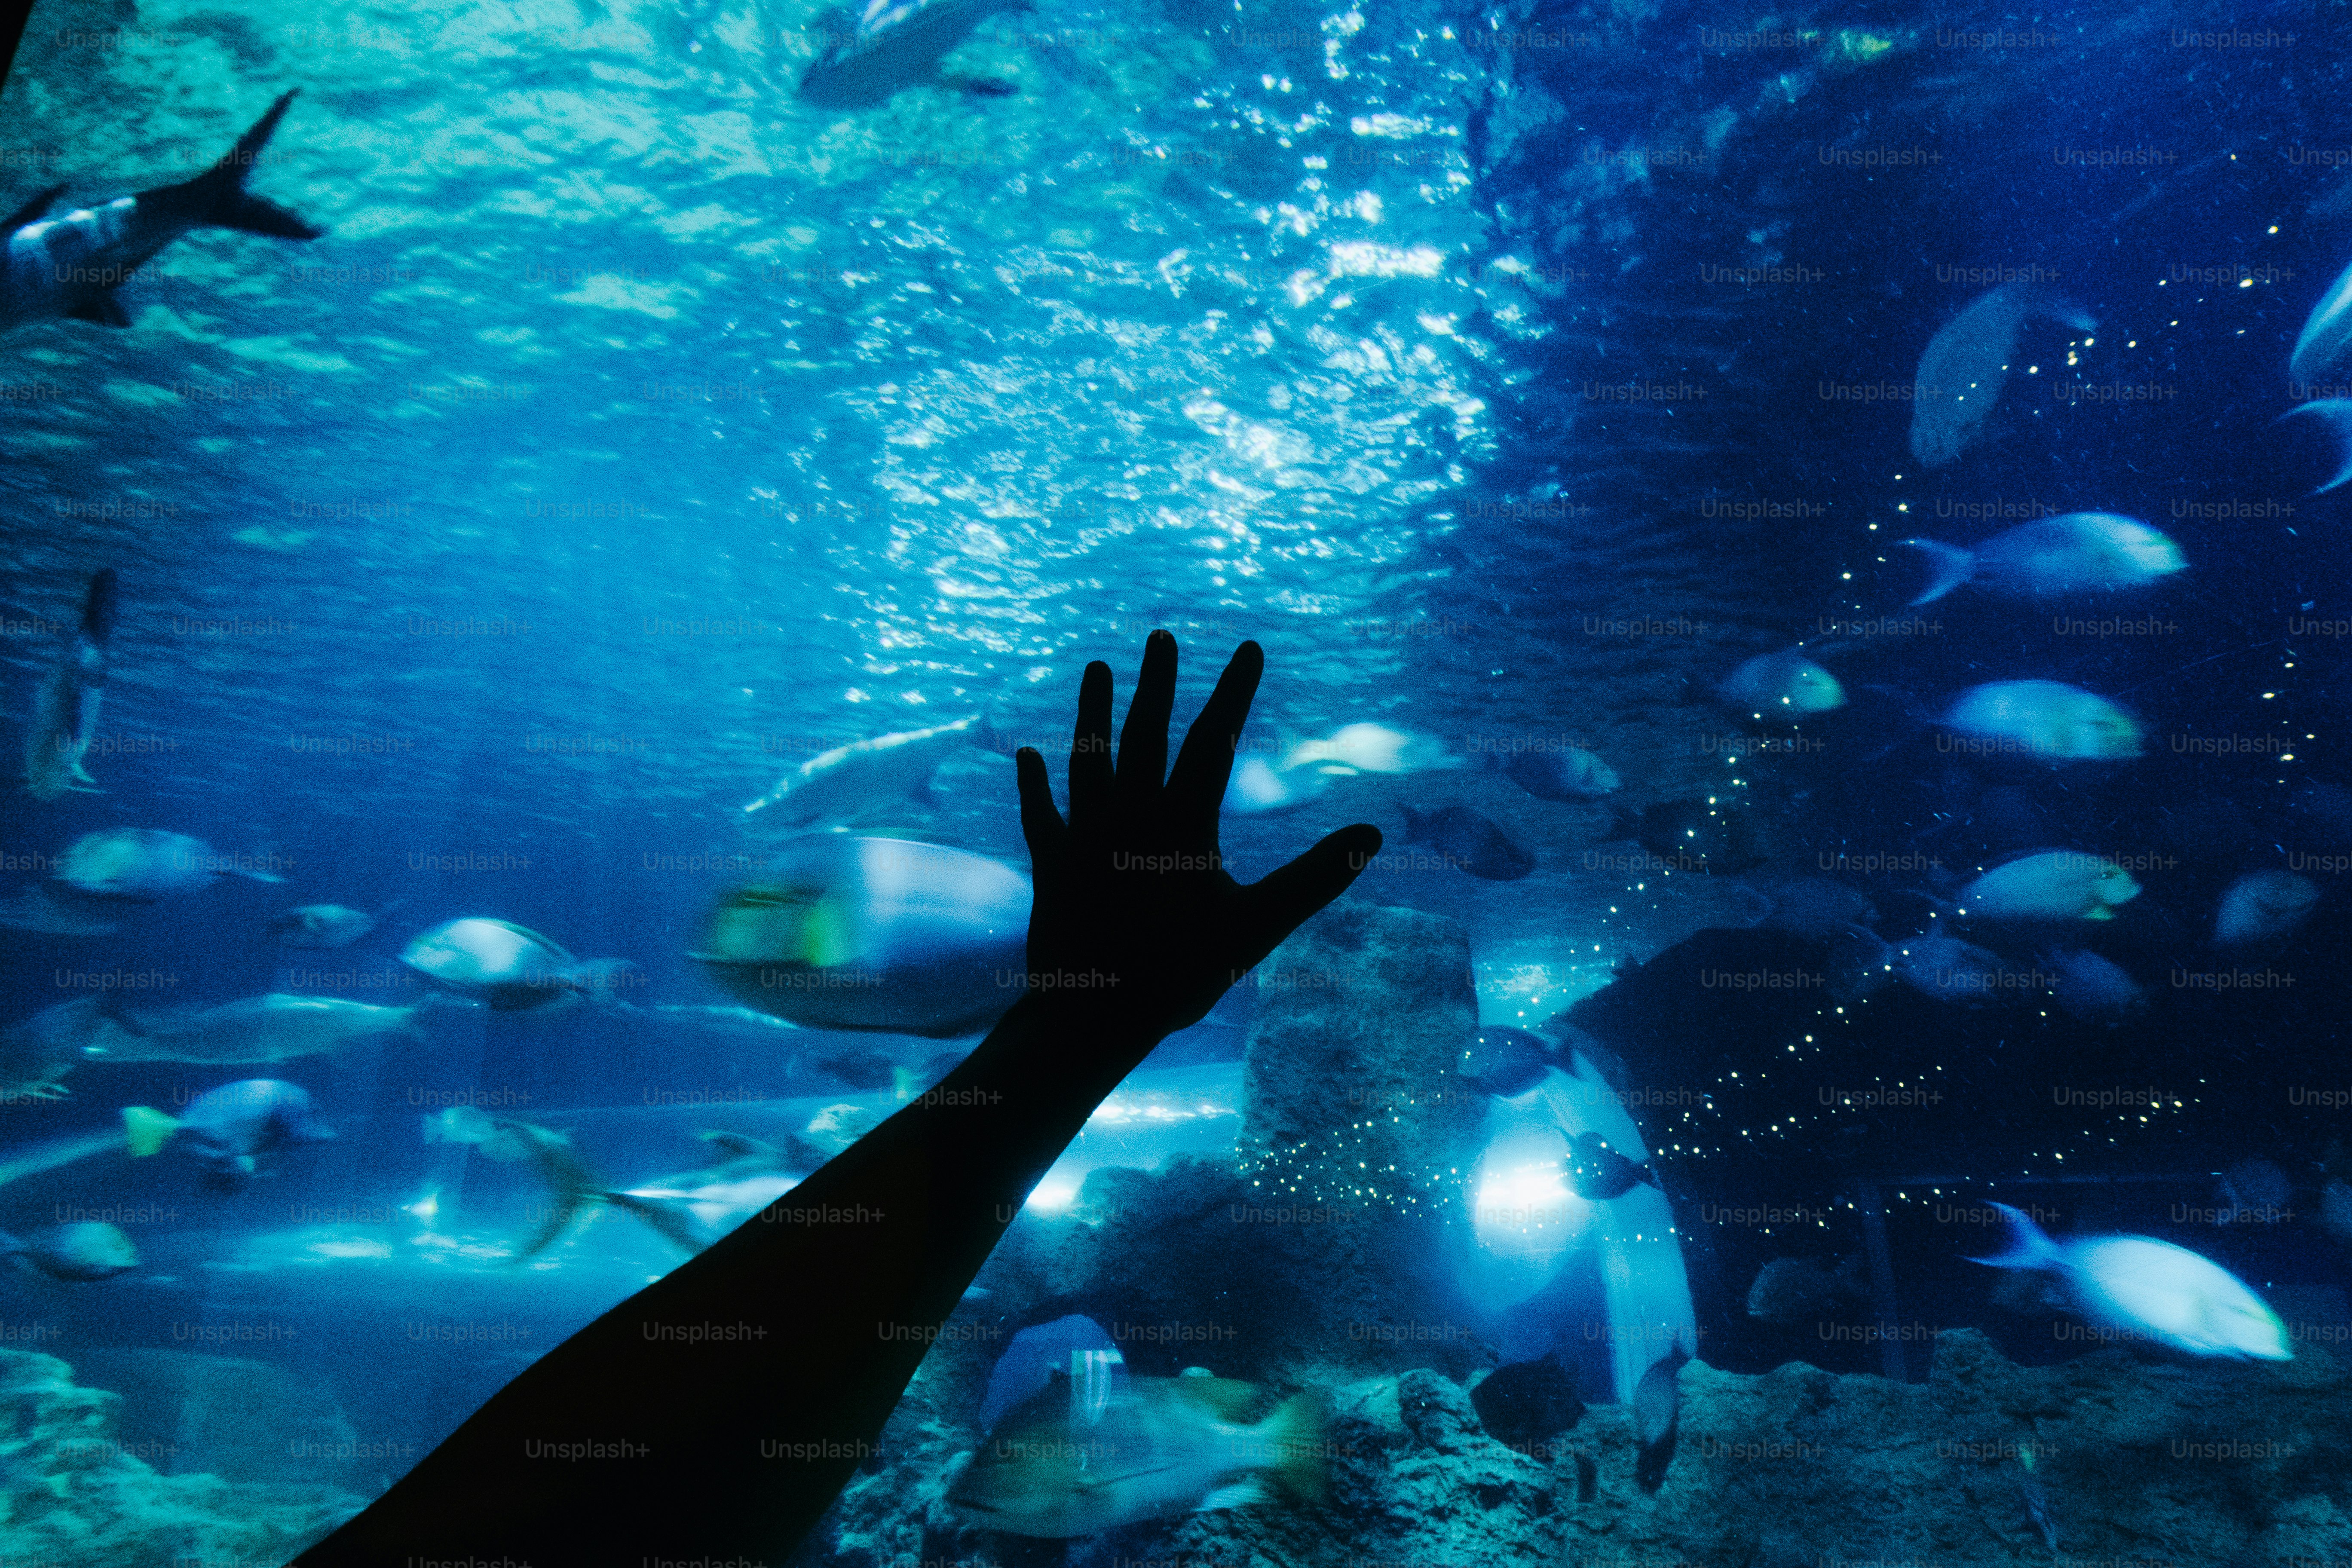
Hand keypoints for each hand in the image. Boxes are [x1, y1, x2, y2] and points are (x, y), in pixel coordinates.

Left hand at [1014, 632, 1379, 1047]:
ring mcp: (1084, 838)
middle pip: (1144, 735)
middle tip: (1161, 636)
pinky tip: (1025, 754)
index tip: (1249, 647)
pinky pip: (1039, 814)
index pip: (1212, 742)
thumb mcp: (1258, 926)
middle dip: (1156, 683)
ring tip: (1096, 669)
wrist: (1092, 1015)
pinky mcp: (1051, 865)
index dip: (1233, 692)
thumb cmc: (1181, 975)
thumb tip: (1373, 834)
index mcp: (1181, 825)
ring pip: (1087, 759)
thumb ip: (1316, 878)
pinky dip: (1033, 784)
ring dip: (1092, 712)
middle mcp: (1128, 817)